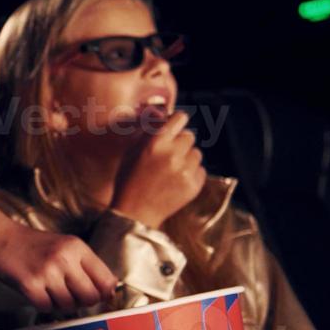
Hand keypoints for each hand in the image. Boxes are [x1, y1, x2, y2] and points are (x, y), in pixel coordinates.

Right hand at [0, 198, 116, 310]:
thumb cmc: (32, 244)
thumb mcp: (64, 246)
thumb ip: (86, 265)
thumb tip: (109, 292)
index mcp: (77, 247)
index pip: (107, 281)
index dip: (102, 293)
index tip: (93, 294)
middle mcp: (64, 258)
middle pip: (90, 297)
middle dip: (82, 302)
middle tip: (70, 296)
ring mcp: (47, 271)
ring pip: (68, 305)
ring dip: (60, 303)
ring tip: (49, 290)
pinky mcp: (29, 284)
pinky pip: (47, 308)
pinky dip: (43, 304)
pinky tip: (37, 292)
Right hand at [111, 110, 206, 228]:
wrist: (134, 213)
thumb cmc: (129, 180)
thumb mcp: (132, 152)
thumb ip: (149, 133)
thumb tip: (163, 116)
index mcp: (156, 142)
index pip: (180, 118)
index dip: (177, 122)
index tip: (174, 127)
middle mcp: (173, 153)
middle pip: (189, 136)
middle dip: (180, 143)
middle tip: (168, 154)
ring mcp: (185, 170)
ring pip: (196, 153)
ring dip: (187, 158)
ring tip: (171, 170)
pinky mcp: (194, 185)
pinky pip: (200, 170)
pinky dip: (191, 174)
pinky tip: (176, 181)